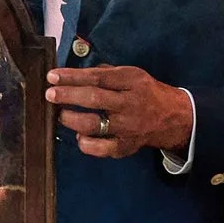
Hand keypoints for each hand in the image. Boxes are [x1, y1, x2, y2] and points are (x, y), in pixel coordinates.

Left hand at [47, 64, 192, 158]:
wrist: (173, 117)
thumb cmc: (144, 92)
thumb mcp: (131, 75)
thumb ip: (104, 74)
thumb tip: (71, 74)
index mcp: (132, 81)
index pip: (97, 77)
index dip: (72, 77)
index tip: (52, 76)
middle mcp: (130, 104)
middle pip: (94, 99)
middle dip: (68, 96)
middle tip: (50, 94)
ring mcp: (128, 127)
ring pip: (95, 125)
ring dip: (72, 120)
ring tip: (60, 115)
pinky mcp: (127, 146)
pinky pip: (102, 149)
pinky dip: (87, 144)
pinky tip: (79, 137)